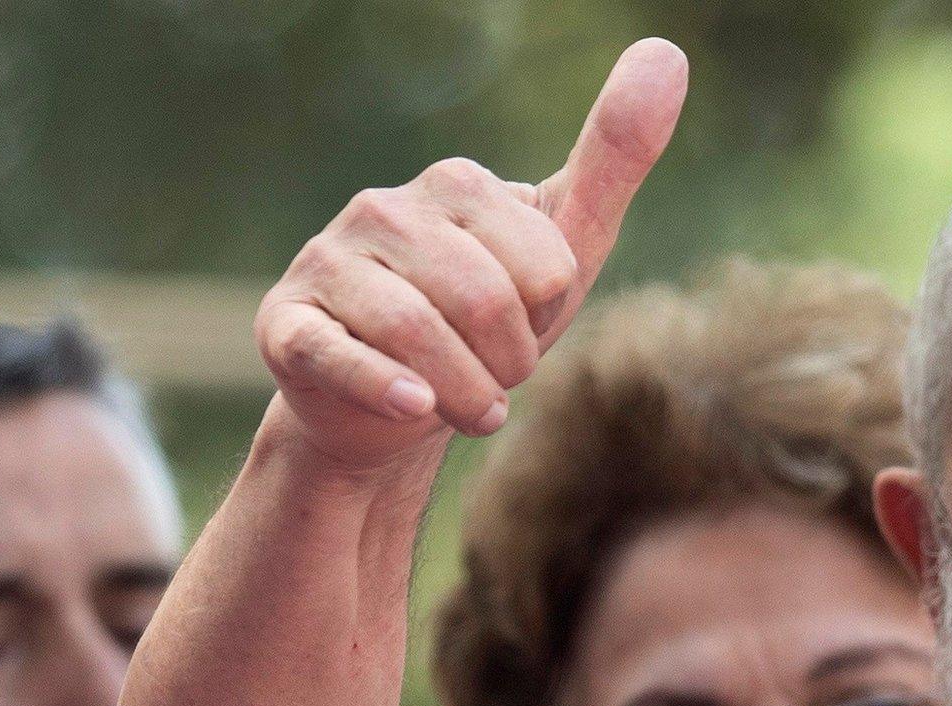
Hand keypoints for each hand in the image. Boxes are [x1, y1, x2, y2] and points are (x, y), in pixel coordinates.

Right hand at [254, 39, 687, 471]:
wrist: (397, 406)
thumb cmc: (492, 322)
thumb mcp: (566, 245)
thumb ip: (615, 156)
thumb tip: (666, 51)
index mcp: (457, 184)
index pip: (546, 271)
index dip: (545, 322)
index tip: (524, 327)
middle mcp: (383, 208)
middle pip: (485, 302)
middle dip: (509, 365)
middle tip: (498, 378)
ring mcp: (328, 262)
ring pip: (416, 332)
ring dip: (464, 394)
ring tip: (470, 408)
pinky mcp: (286, 324)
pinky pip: (336, 354)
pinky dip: (382, 387)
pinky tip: (413, 406)